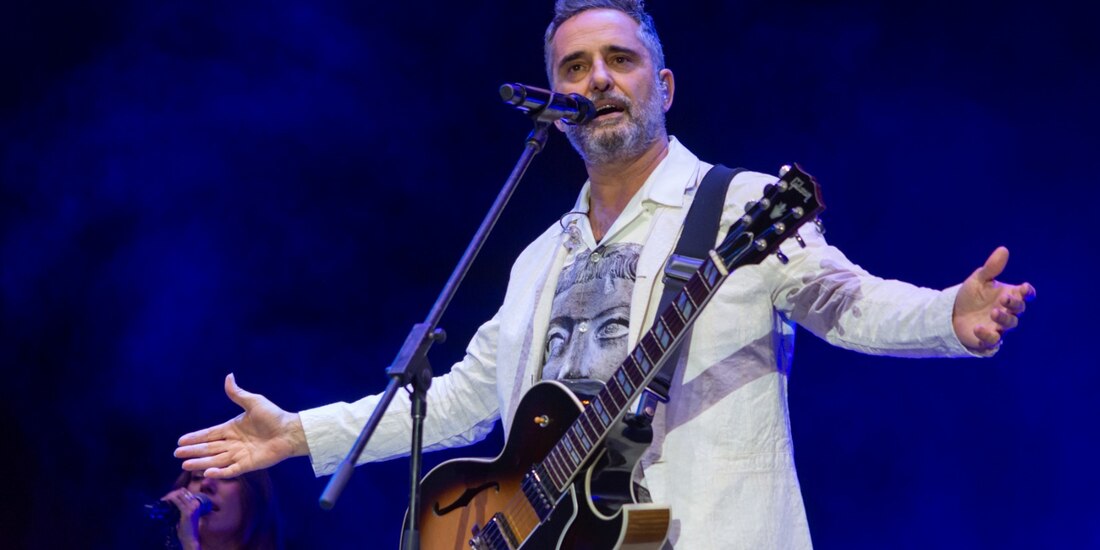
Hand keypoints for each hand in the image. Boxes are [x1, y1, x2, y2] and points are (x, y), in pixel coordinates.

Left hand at [159, 487, 202, 549]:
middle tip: (164, 497)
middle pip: (183, 493)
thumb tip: (174, 503)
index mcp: (197, 504)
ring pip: (180, 496)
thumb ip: (183, 508)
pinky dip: (171, 500)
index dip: (177, 493)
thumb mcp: (186, 516)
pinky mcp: (187, 512)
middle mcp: (196, 504)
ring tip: (164, 498)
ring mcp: (192, 507)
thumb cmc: (187, 528)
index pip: (187, 493)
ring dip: (171, 496)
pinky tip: (166, 500)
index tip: (168, 495)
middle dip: (173, 493)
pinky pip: (178, 502)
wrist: (190, 537)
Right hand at [175, 374, 307, 478]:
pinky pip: (231, 470)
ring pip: (216, 460)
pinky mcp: (248, 464)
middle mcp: (233, 443)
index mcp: (232, 428)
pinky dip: (219, 472)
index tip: (181, 441)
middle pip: (209, 448)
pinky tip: (207, 472)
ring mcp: (240, 454)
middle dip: (193, 451)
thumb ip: (237, 394)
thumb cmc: (274, 416)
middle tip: (177, 454)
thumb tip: (228, 376)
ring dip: (201, 462)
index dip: (195, 437)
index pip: (209, 434)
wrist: (290, 431)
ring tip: (185, 464)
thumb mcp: (253, 402)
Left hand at [952, 246, 1035, 351]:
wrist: (951, 313)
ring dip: (1003, 318)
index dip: (1027, 292)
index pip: (1025, 295)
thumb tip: (1003, 250)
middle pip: (1019, 309)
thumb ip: (992, 268)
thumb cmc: (970, 296)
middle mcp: (1007, 311)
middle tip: (1004, 298)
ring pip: (1009, 324)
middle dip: (1014, 304)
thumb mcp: (979, 280)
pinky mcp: (987, 339)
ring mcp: (999, 326)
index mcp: (1008, 295)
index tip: (1024, 288)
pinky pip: (993, 340)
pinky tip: (978, 328)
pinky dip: (987, 335)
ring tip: (993, 312)